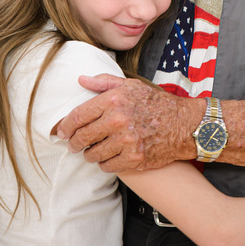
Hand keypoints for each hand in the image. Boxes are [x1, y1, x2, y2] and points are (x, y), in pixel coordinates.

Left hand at [56, 74, 203, 172]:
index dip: (65, 126)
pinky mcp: (134, 159)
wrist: (183, 124)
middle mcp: (118, 120)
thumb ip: (104, 82)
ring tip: (91, 151)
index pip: (78, 116)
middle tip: (74, 145)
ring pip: (93, 154)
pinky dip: (104, 163)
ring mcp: (126, 141)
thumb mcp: (131, 85)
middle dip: (74, 143)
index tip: (61, 131)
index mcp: (114, 100)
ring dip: (89, 154)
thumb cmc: (156, 103)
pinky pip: (107, 166)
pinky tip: (107, 157)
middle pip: (82, 137)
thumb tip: (81, 80)